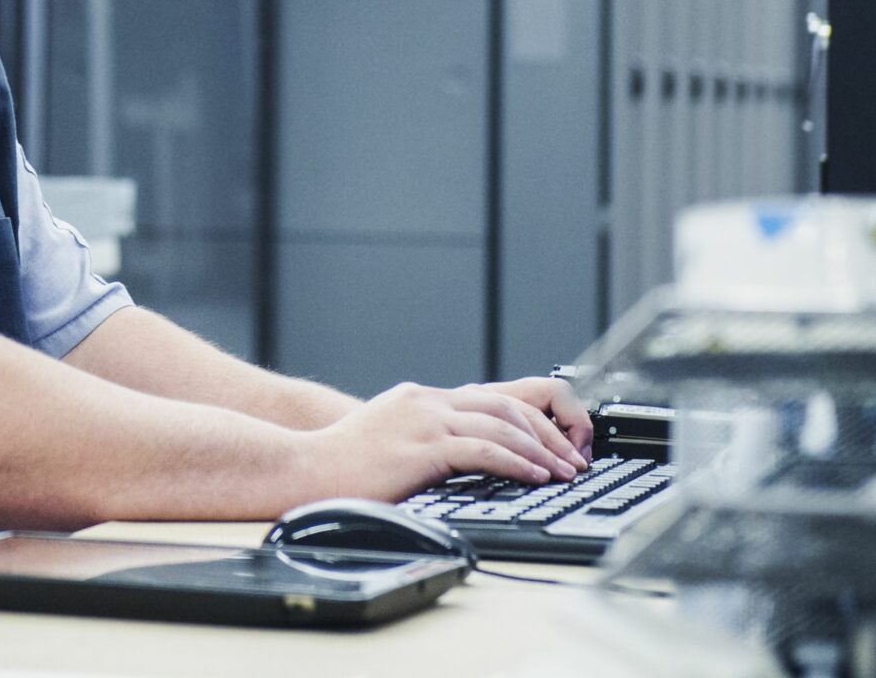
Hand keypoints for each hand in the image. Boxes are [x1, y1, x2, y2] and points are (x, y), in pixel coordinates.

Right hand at [296, 379, 592, 502]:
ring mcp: (425, 420)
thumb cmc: (341, 466)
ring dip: (541, 451)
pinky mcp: (424, 445)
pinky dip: (517, 462)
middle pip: (506, 408)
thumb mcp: (390, 441)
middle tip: (571, 461)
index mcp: (421, 399)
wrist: (304, 469)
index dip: (530, 423)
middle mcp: (428, 402)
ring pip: (502, 426)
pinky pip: (484, 450)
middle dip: (547, 435)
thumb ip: (424, 441)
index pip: (492, 400)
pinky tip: (534, 476)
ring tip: (563, 473)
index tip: (552, 448)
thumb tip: (464, 463)